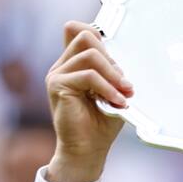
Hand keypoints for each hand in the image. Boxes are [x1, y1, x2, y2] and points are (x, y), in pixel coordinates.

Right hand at [45, 21, 132, 181]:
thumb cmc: (100, 125)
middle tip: (125, 84)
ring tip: (124, 94)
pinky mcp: (57, 85)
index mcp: (73, 65)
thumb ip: (114, 73)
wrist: (86, 150)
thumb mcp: (113, 93)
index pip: (79, 30)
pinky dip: (107, 88)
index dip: (100, 36)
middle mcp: (62, 66)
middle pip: (86, 36)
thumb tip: (125, 58)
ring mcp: (57, 74)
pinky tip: (117, 102)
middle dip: (111, 59)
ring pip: (90, 54)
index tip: (120, 62)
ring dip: (113, 75)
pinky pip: (87, 75)